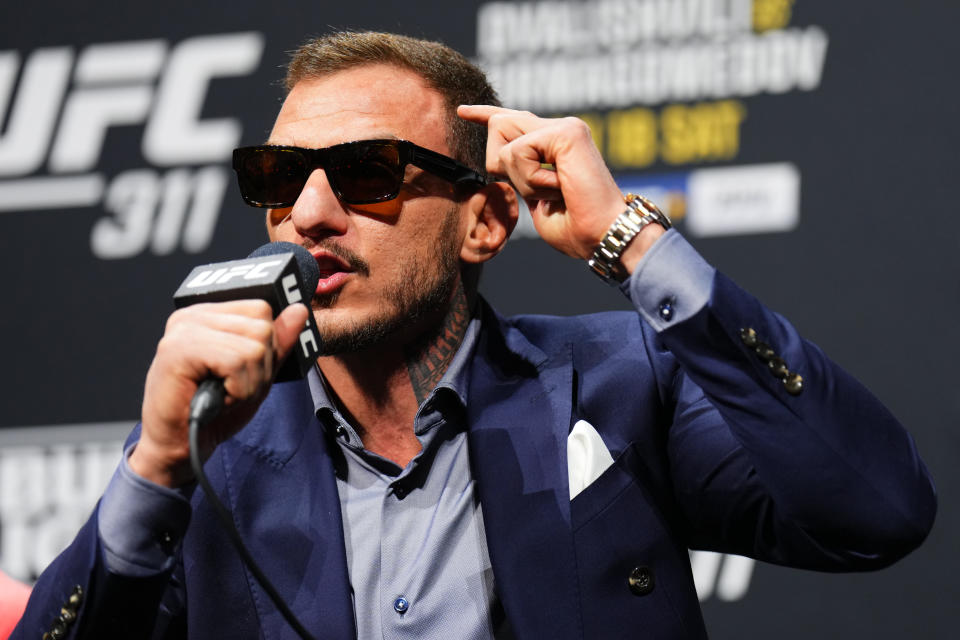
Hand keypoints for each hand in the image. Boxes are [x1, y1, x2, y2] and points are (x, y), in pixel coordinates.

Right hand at [130, 300, 308, 486]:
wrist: (182, 448)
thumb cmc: (214, 412)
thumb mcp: (257, 374)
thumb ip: (277, 342)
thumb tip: (298, 310)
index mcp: (208, 314)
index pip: (261, 308)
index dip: (265, 347)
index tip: (242, 372)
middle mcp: (192, 315)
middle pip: (262, 327)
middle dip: (259, 368)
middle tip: (232, 388)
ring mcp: (183, 330)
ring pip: (254, 346)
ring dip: (249, 383)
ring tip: (224, 394)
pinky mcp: (179, 350)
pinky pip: (237, 362)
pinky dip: (238, 390)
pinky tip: (218, 400)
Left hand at [457, 105, 664, 269]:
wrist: (602, 235)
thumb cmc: (575, 228)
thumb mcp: (537, 199)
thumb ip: (521, 175)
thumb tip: (499, 161)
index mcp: (555, 143)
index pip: (513, 121)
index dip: (485, 115)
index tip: (462, 111)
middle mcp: (561, 129)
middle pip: (498, 126)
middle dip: (504, 167)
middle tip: (543, 191)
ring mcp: (565, 127)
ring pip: (505, 145)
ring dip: (522, 181)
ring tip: (555, 191)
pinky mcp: (566, 132)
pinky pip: (518, 153)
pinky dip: (531, 180)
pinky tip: (559, 187)